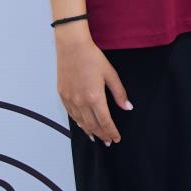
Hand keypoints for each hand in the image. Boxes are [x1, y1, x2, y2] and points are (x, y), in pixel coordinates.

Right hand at [55, 27, 129, 143]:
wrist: (72, 48)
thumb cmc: (93, 58)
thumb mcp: (110, 74)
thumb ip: (119, 93)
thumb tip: (127, 107)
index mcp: (95, 97)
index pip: (105, 121)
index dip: (111, 131)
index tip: (116, 138)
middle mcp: (80, 102)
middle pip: (92, 125)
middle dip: (102, 135)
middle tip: (109, 141)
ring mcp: (70, 100)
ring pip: (80, 122)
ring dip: (90, 131)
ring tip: (97, 138)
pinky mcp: (62, 96)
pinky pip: (71, 115)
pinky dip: (79, 123)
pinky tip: (83, 125)